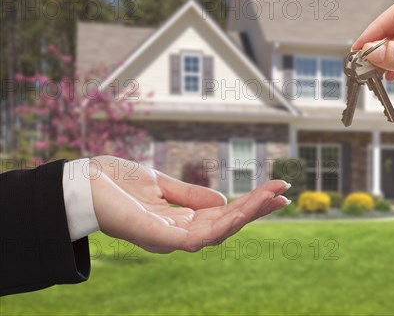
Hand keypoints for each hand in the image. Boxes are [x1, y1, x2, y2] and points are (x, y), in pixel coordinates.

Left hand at [88, 155, 290, 252]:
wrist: (80, 183)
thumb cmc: (115, 183)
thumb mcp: (160, 183)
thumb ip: (190, 195)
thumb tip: (222, 202)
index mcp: (180, 220)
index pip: (223, 215)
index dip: (249, 204)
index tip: (276, 189)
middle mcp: (178, 233)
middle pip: (227, 224)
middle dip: (257, 209)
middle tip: (284, 192)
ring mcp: (170, 238)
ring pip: (219, 231)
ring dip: (248, 214)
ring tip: (272, 196)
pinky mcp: (160, 238)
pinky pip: (200, 237)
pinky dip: (224, 223)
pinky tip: (242, 209)